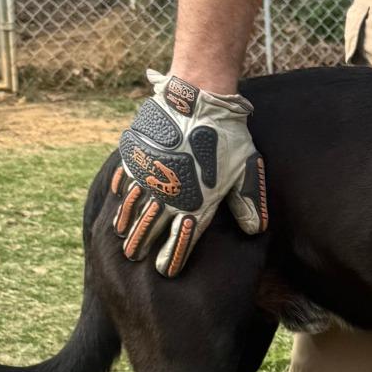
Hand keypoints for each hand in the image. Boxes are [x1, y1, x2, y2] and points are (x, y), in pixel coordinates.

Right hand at [111, 70, 267, 277]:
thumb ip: (248, 203)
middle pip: (149, 228)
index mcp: (195, 204)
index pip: (181, 241)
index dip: (172, 258)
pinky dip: (120, 190)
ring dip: (126, 223)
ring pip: (132, 206)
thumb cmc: (228, 138)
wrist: (199, 100)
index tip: (165, 272)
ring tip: (121, 236)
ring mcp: (148, 174)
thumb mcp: (245, 172)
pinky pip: (123, 177)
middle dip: (142, 245)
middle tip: (133, 259)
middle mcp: (167, 194)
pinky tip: (117, 199)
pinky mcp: (136, 153)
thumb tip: (254, 230)